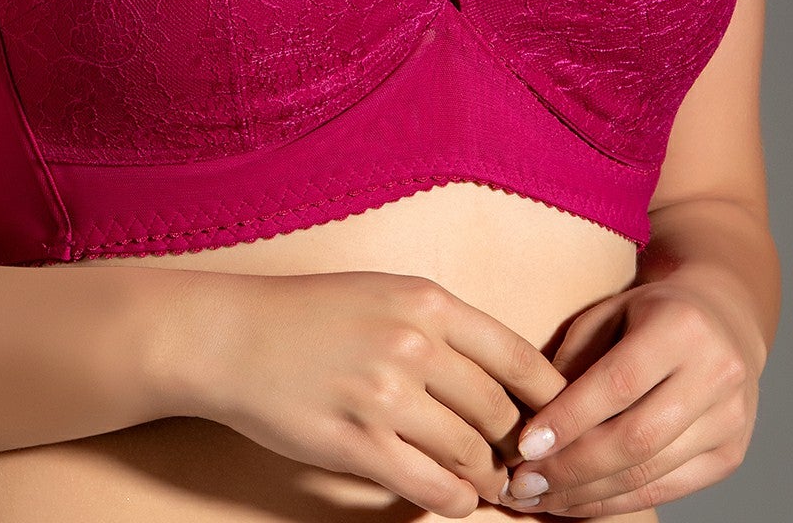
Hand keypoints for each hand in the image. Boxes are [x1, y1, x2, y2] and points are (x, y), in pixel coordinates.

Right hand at [185, 268, 568, 517]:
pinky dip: (456, 500)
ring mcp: (386, 396)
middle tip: (522, 463)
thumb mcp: (384, 293)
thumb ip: (442, 327)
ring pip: (472, 453)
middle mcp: (413, 344)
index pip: (520, 356)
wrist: (232, 337)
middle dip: (518, 445)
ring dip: (489, 477)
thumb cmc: (309, 314)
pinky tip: (456, 497)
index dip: (551, 398)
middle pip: (501, 412)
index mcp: (426, 301)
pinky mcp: (358, 444)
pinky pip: (432, 487)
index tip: (560, 420)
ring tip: (492, 484)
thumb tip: (502, 377)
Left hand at [496, 273, 764, 515]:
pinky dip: (618, 501)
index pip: (617, 383)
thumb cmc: (647, 314)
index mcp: (681, 326)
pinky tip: (578, 502)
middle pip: (637, 438)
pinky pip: (668, 490)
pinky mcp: (730, 456)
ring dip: (588, 494)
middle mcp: (715, 374)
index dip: (569, 419)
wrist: (721, 320)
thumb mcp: (607, 312)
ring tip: (540, 498)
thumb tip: (530, 418)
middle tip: (522, 484)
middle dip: (572, 468)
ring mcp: (728, 420)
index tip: (524, 447)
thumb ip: (574, 359)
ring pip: (651, 473)